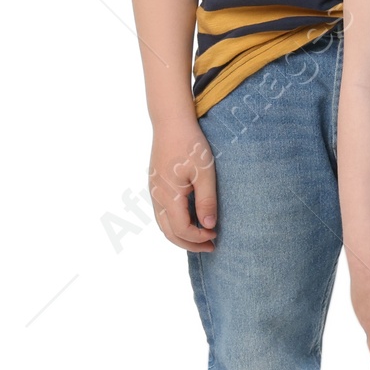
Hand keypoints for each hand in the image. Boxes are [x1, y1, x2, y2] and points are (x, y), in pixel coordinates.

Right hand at [148, 117, 216, 250]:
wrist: (172, 123)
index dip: (198, 238)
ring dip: (182, 235)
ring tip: (203, 237)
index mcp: (168, 195)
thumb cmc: (191, 144)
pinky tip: (192, 220)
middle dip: (189, 243)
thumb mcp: (205, 173)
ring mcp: (154, 191)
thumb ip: (206, 201)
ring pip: (163, 224)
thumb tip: (209, 226)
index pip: (181, 229)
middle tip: (211, 246)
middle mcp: (156, 196)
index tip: (216, 235)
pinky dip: (176, 223)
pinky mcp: (156, 185)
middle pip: (168, 232)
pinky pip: (162, 213)